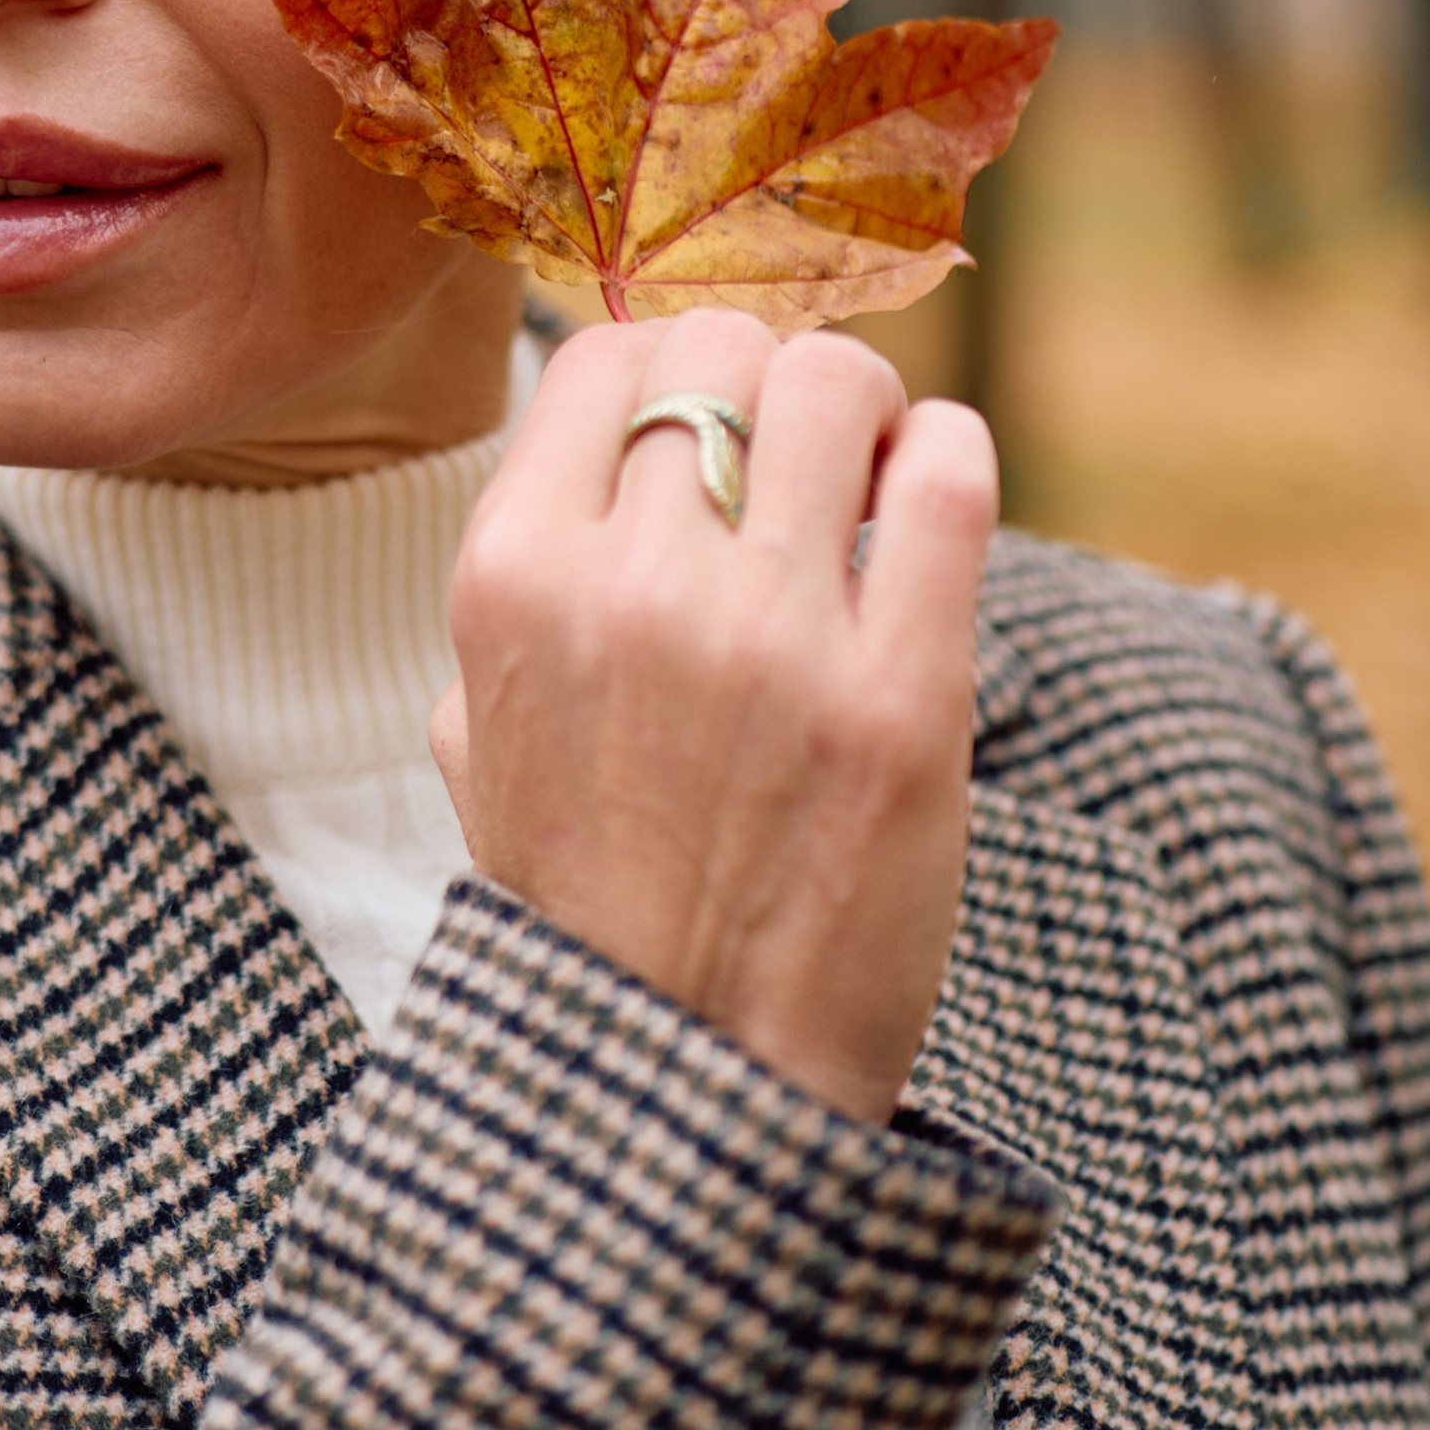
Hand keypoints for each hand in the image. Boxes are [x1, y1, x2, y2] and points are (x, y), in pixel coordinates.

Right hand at [430, 311, 996, 1123]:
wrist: (688, 1082)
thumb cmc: (587, 912)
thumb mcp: (478, 753)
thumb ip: (506, 612)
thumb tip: (570, 488)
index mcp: (509, 585)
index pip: (601, 355)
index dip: (668, 364)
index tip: (709, 421)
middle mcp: (628, 588)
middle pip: (723, 348)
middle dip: (772, 379)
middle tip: (800, 455)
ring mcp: (769, 639)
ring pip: (839, 382)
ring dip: (868, 409)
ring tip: (873, 478)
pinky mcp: (904, 698)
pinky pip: (949, 479)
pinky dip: (951, 455)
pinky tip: (932, 502)